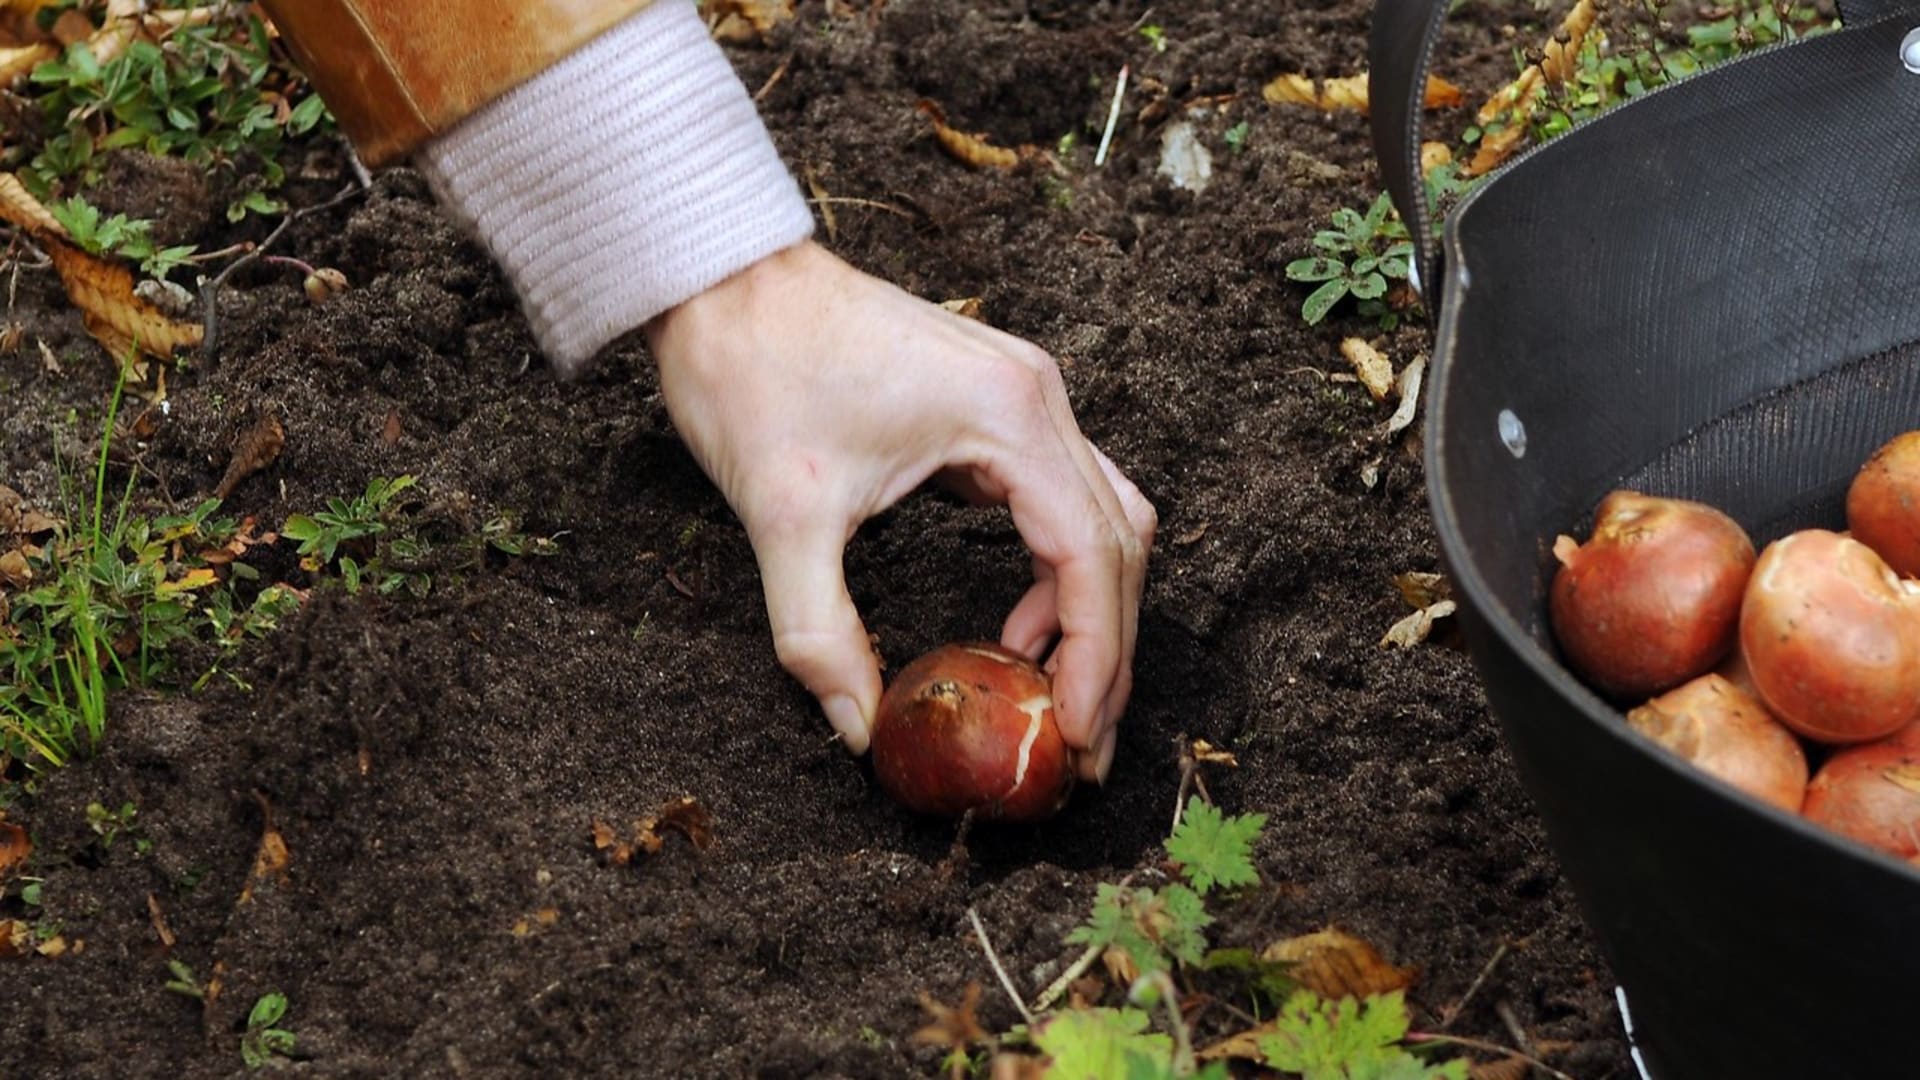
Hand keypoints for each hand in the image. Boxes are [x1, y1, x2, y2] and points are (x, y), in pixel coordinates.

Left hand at [644, 241, 1155, 781]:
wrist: (721, 277)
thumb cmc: (753, 367)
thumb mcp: (783, 512)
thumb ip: (820, 631)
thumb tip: (859, 726)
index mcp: (1009, 416)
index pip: (1092, 556)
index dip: (1095, 657)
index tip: (1074, 734)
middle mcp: (1036, 398)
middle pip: (1116, 544)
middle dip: (1105, 652)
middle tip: (1078, 745)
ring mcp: (1023, 394)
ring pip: (1102, 519)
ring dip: (1090, 611)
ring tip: (1052, 693)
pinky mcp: (995, 403)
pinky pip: (1062, 496)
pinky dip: (1057, 569)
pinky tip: (1014, 625)